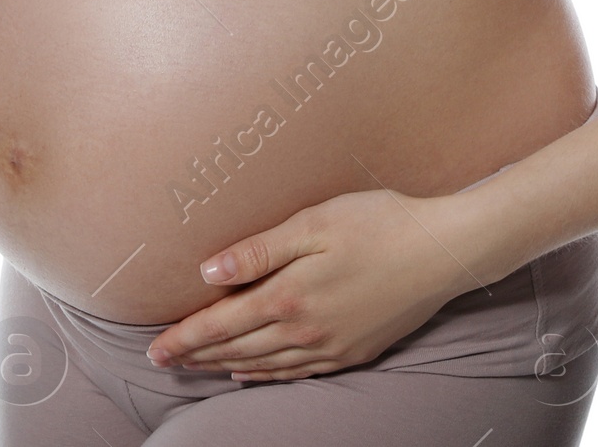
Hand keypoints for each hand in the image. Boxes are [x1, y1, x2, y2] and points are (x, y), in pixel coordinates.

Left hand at [146, 186, 477, 381]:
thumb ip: (259, 249)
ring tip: (197, 368)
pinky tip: (250, 372)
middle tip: (162, 361)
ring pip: (263, 366)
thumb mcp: (315, 222)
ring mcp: (330, 348)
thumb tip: (208, 273)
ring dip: (224, 367)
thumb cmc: (379, 222)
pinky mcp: (353, 353)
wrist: (443, 251)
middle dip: (195, 356)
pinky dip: (265, 375)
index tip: (154, 348)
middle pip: (236, 350)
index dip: (185, 337)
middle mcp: (305, 332)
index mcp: (290, 296)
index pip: (221, 323)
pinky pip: (295, 374)